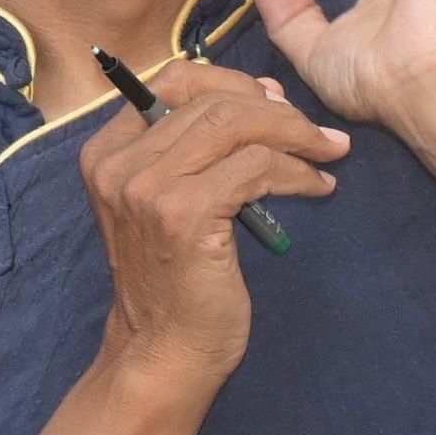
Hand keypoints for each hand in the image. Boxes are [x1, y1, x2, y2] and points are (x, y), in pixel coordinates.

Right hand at [76, 61, 346, 385]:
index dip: (234, 81)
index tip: (277, 102)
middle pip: (211, 99)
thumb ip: (200, 149)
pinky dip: (297, 172)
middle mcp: (118, 164)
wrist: (163, 353)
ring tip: (329, 154)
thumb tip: (264, 94)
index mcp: (106, 152)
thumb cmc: (175, 281)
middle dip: (276, 109)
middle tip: (317, 133)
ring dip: (295, 134)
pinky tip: (317, 188)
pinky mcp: (184, 214)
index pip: (174, 80)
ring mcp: (146, 188)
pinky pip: (255, 167)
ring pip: (235, 125)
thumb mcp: (170, 202)